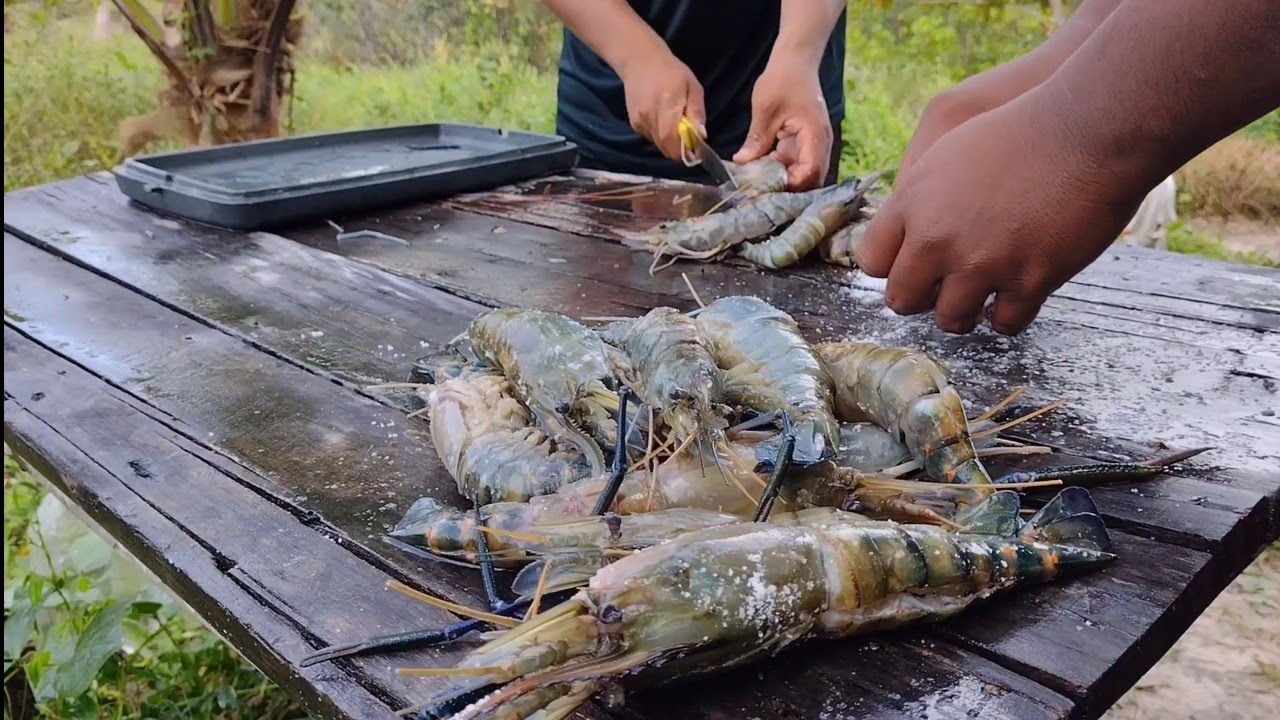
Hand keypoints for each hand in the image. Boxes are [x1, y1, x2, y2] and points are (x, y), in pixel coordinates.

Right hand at [619, 53, 705, 162]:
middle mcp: (649, 115)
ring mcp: (639, 120)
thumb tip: (701, 135)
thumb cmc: (671, 71)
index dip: (683, 150)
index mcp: (666, 104)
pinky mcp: (634, 123)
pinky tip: (663, 121)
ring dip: (670, 143)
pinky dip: (660, 137)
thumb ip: (696, 111)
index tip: (694, 151)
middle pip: (665, 146)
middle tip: (689, 141)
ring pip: (658, 144)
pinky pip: (651, 138)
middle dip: (679, 150)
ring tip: (676, 127)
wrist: (640, 61)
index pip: (671, 139)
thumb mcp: (692, 86)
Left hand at [733, 59, 831, 189]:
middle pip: (809, 180)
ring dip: (780, 179)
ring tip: (756, 182)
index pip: (810, 173)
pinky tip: (759, 170)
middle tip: (758, 190)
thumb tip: (742, 163)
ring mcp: (812, 145)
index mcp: (815, 135)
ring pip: (800, 174)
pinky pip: (793, 164)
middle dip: (786, 188)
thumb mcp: (766, 110)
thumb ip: (757, 139)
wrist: (795, 62)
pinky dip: (778, 169)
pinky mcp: (802, 144)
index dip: (791, 185)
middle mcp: (819, 144)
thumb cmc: (783, 79)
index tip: (766, 187)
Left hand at [855, 92, 1145, 335]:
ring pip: (951, 319)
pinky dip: (1008, 318)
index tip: (910, 265)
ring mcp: (983, 263)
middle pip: (902, 299)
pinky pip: (1005, 324)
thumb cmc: (1022, 130)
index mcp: (914, 203)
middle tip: (939, 291)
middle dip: (920, 298)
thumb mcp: (950, 150)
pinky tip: (1013, 304)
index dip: (891, 267)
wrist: (1087, 129)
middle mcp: (939, 238)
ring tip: (977, 301)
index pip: (872, 261)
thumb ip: (920, 194)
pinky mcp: (1028, 280)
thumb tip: (907, 229)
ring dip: (963, 313)